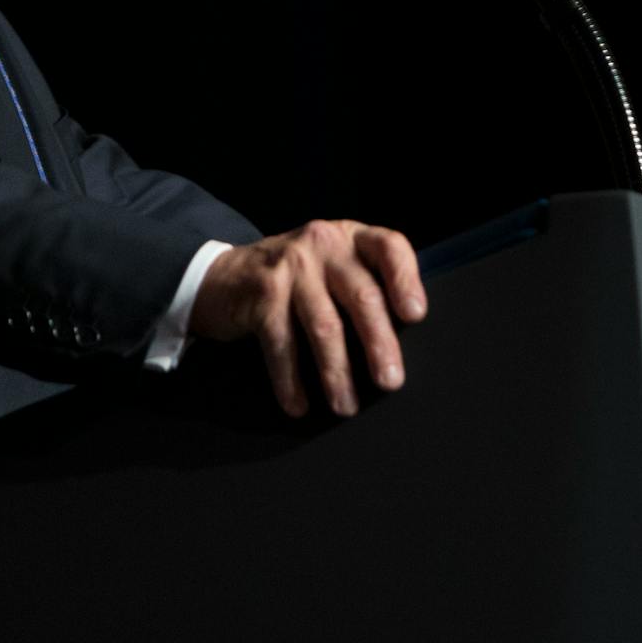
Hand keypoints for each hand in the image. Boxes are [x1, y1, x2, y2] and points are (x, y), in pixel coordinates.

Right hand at [189, 219, 426, 417]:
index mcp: (351, 237)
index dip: (405, 280)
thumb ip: (366, 286)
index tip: (415, 315)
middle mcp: (323, 243)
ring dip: (336, 372)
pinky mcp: (263, 292)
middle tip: (390, 381)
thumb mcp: (333, 267)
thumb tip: (397, 346)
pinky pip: (282, 343)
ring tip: (345, 405)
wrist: (226, 276)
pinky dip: (290, 379)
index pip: (389, 247)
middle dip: (378, 343)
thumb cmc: (297, 280)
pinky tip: (298, 404)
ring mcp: (291, 265)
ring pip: (324, 325)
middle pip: (361, 295)